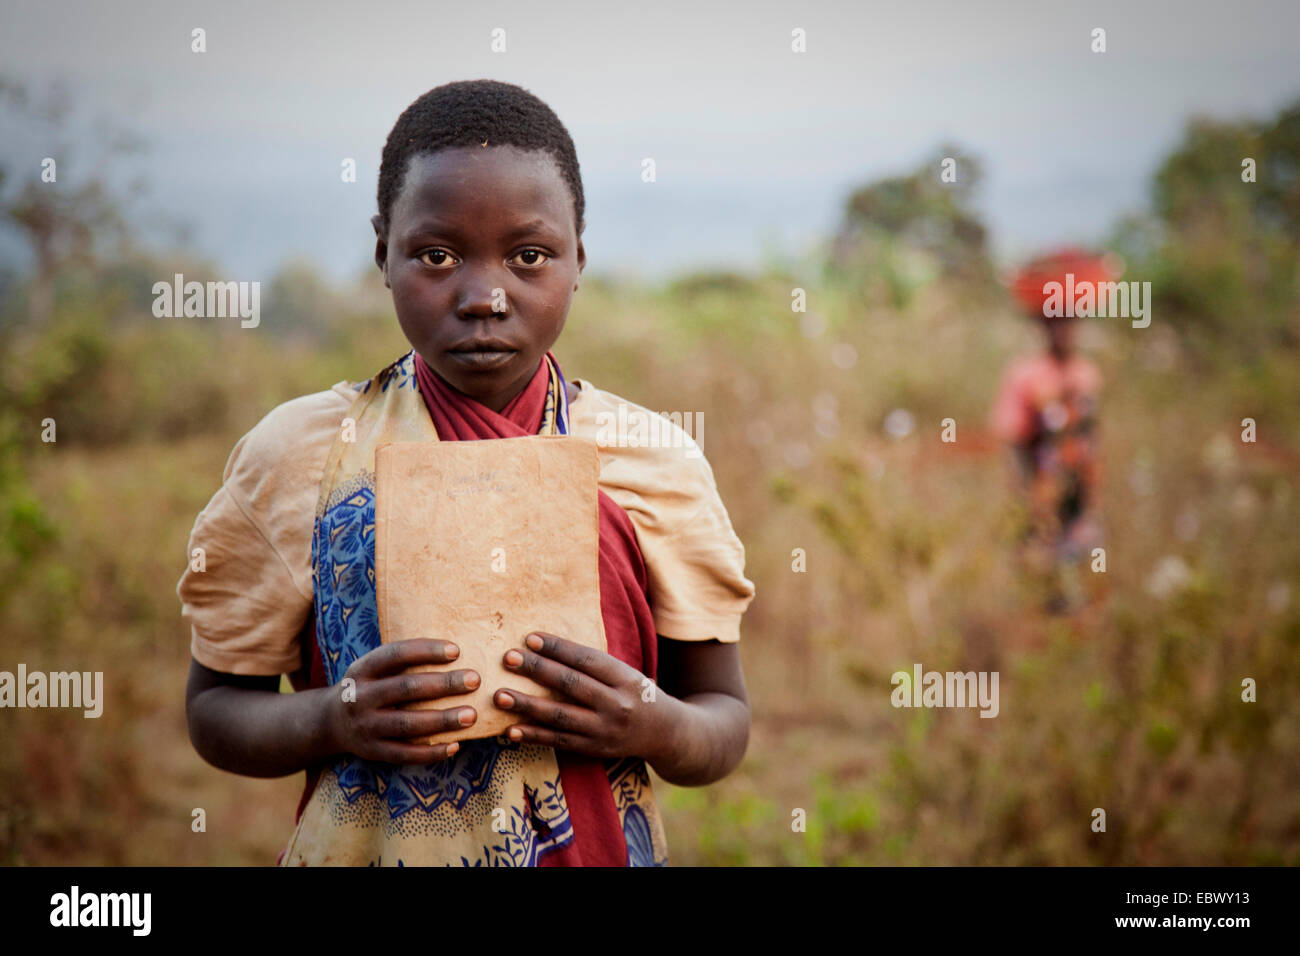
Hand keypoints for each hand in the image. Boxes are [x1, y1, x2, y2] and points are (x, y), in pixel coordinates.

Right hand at [322, 639, 478, 763]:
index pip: (395, 654)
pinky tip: (455, 746)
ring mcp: (365, 727)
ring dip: (443, 720)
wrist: (330, 722)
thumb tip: (455, 652)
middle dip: (444, 684)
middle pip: (406, 688)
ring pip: (407, 724)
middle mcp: (360, 697)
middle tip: (474, 680)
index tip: (456, 650)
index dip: (426, 651)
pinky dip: (431, 752)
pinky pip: (405, 754)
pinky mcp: (372, 751)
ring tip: (472, 715)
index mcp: (362, 670)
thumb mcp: (373, 668)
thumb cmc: (369, 687)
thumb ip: (402, 661)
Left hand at [493, 632, 670, 760]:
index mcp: (625, 678)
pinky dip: (534, 736)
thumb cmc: (637, 693)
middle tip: (508, 658)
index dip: (558, 648)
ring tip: (500, 695)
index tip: (529, 638)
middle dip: (537, 670)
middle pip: (571, 685)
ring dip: (527, 705)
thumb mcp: (627, 673)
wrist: (665, 734)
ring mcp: (604, 730)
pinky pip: (559, 742)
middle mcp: (616, 704)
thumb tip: (547, 649)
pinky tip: (511, 729)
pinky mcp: (594, 750)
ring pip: (561, 716)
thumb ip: (594, 665)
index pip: (587, 660)